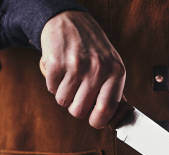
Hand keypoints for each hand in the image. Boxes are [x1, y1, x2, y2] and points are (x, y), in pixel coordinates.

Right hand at [40, 11, 124, 127]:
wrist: (70, 20)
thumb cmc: (93, 48)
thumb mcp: (112, 65)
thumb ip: (114, 91)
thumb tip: (117, 119)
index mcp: (116, 72)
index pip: (106, 110)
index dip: (97, 121)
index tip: (93, 121)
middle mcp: (98, 69)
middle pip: (79, 111)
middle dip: (75, 107)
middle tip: (77, 94)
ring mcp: (77, 65)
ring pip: (63, 102)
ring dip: (63, 94)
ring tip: (70, 78)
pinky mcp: (56, 62)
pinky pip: (51, 89)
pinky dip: (53, 83)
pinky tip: (61, 70)